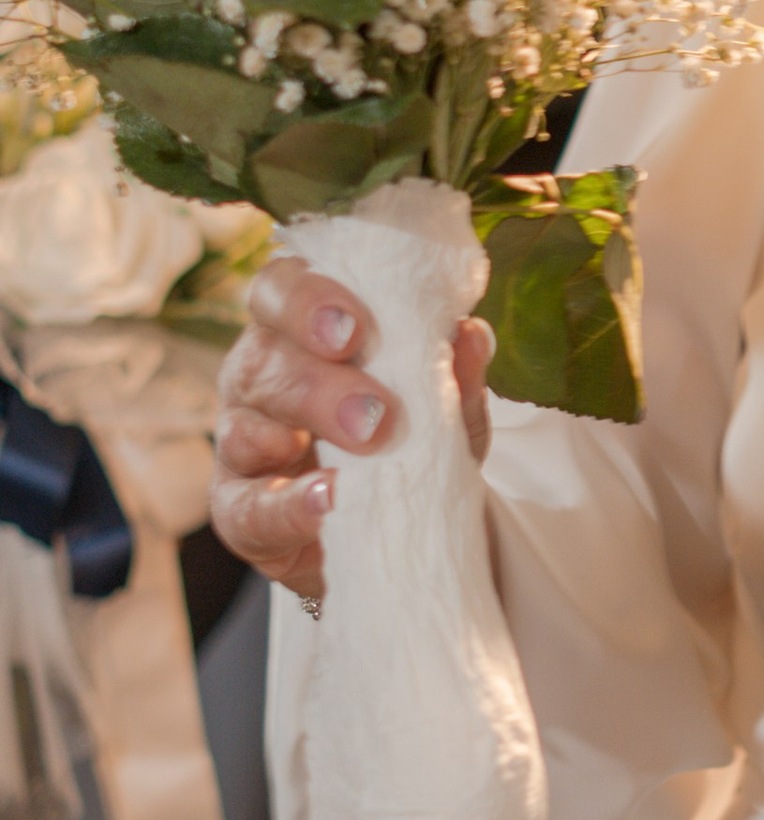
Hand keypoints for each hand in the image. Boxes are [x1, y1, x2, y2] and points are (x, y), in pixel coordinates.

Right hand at [212, 257, 491, 603]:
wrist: (390, 529)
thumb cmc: (403, 445)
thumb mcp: (441, 412)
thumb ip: (453, 378)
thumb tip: (471, 335)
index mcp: (298, 332)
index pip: (280, 290)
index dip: (307, 301)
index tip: (355, 328)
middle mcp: (257, 377)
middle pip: (262, 359)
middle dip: (318, 380)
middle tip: (376, 409)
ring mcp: (240, 443)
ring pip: (244, 425)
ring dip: (307, 437)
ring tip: (364, 444)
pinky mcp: (237, 509)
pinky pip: (245, 507)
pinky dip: (286, 505)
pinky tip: (326, 499)